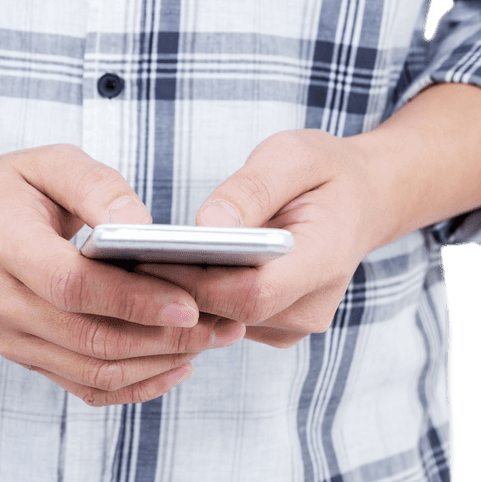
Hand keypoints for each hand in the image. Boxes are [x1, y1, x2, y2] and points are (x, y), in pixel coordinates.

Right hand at [0, 115, 244, 406]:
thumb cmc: (14, 188)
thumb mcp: (52, 162)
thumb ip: (100, 187)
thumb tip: (145, 227)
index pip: (71, 285)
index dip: (134, 300)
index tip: (191, 303)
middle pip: (87, 337)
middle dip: (161, 338)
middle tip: (221, 326)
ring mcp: (4, 336)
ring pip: (90, 369)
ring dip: (157, 363)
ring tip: (210, 342)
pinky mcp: (21, 356)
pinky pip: (83, 385)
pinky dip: (134, 384)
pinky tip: (176, 366)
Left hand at [137, 129, 381, 347]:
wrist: (360, 201)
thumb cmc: (326, 173)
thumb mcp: (295, 155)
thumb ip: (253, 187)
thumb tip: (207, 223)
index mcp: (324, 262)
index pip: (251, 293)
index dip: (195, 282)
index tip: (145, 256)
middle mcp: (309, 307)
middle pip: (228, 314)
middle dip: (173, 288)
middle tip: (120, 258)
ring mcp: (291, 324)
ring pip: (219, 322)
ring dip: (177, 295)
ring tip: (131, 261)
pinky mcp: (271, 327)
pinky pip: (222, 320)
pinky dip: (191, 297)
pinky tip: (160, 269)